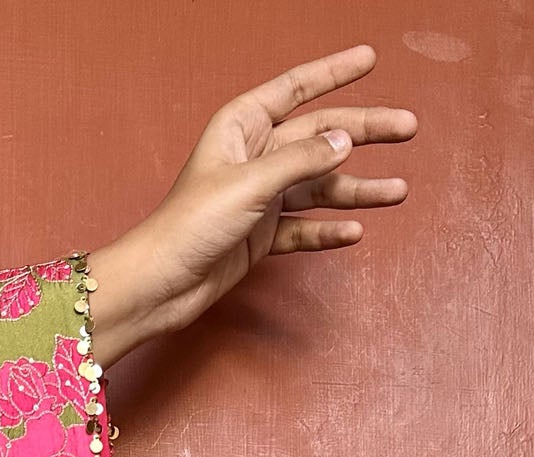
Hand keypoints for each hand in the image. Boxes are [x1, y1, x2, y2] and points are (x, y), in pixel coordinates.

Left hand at [100, 44, 416, 342]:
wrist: (162, 284)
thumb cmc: (189, 226)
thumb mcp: (250, 183)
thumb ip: (301, 160)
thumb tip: (345, 140)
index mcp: (242, 126)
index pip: (296, 88)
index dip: (334, 71)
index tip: (369, 58)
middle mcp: (254, 156)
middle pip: (321, 135)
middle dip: (365, 131)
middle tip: (407, 127)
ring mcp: (260, 197)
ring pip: (319, 185)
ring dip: (358, 189)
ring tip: (397, 192)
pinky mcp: (261, 235)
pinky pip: (304, 227)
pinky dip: (328, 230)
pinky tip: (353, 230)